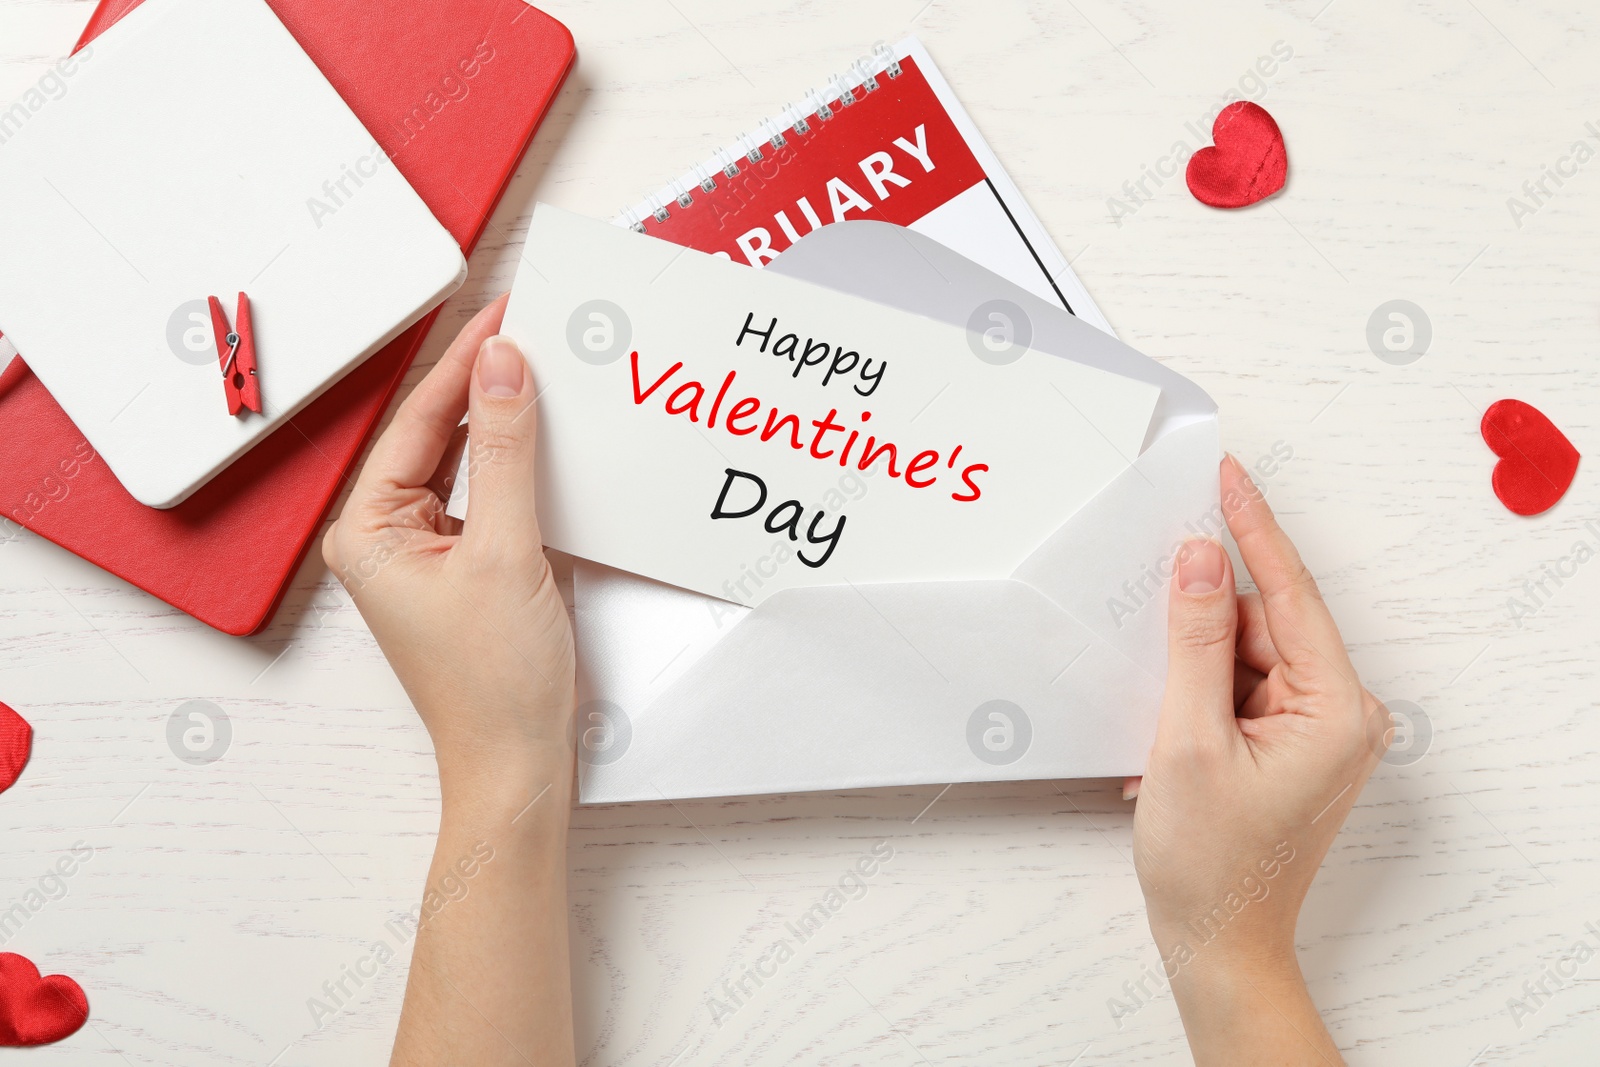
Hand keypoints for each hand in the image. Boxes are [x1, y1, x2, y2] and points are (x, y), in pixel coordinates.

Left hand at [325, 297, 577, 1066]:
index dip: (468, 362)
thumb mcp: (504, 550)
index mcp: (369, 531)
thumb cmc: (495, 683)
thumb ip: (505, 453)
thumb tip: (504, 367)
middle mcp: (389, 538)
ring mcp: (429, 556)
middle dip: (488, 384)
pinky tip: (553, 439)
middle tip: (536, 326)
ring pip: (468, 464)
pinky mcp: (468, 571)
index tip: (508, 312)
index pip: (421, 422)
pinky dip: (522, 467)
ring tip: (549, 368)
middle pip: (440, 436)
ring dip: (509, 422)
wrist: (519, 767)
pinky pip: (491, 498)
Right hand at [1131, 455, 1384, 1064]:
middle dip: (1203, 618)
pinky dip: (1196, 696)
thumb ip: (1196, 641)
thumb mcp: (1189, 740)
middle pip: (1264, 624)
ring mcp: (1314, 733)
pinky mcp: (1287, 746)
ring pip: (1245, 656)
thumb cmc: (1211, 864)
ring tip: (1160, 716)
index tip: (1228, 478)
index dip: (1253, 530)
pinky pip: (1239, 688)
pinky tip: (1167, 730)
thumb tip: (1202, 561)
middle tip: (1149, 597)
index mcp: (1335, 710)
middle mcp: (1338, 714)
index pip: (1292, 594)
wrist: (1216, 942)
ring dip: (1193, 668)